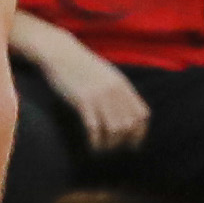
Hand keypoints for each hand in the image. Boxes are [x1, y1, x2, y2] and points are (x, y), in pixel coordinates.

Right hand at [38, 31, 151, 152]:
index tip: (132, 143)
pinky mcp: (82, 101)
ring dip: (109, 144)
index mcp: (123, 85)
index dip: (140, 132)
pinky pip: (94, 128)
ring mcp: (99, 96)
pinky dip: (95, 142)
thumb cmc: (82, 65)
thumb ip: (119, 90)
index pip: (142, 115)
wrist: (61, 53)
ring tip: (102, 148)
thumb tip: (126, 111)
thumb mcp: (107, 74)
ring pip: (114, 130)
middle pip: (130, 125)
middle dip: (124, 141)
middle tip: (114, 147)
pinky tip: (92, 145)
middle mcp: (115, 91)